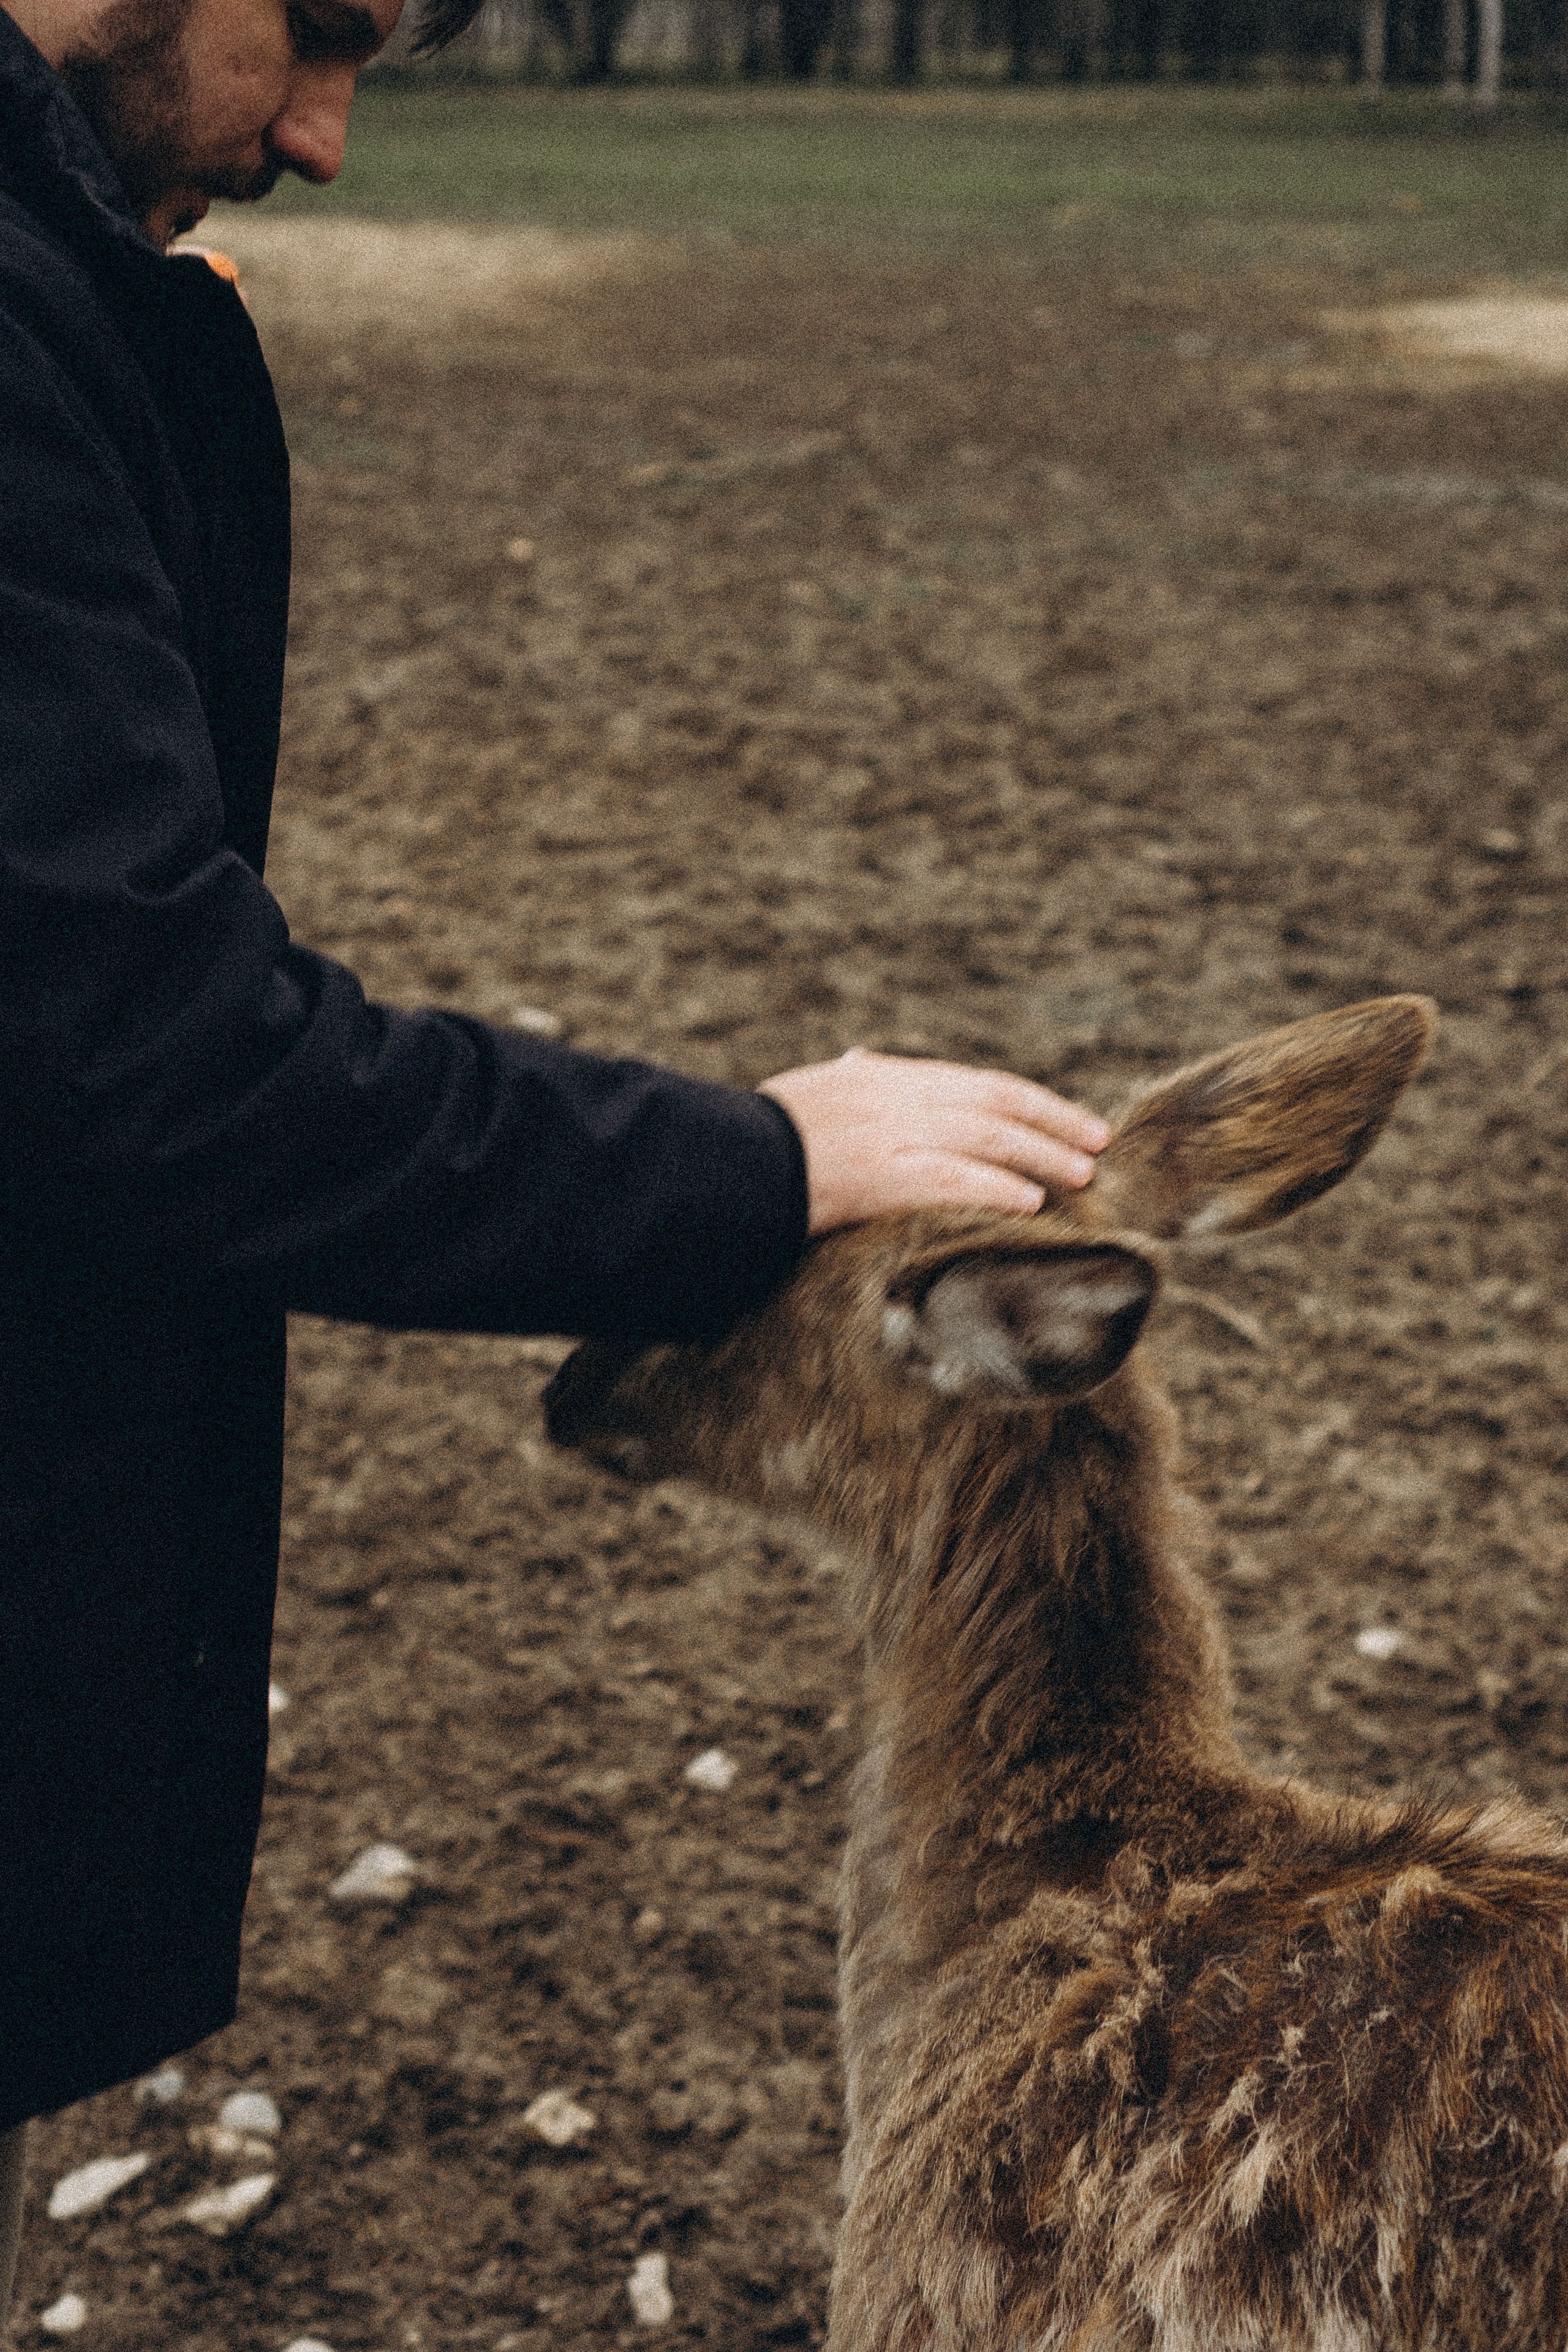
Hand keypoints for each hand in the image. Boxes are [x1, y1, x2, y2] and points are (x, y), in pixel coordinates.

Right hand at [759, 1048, 1109, 1236]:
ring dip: (1041, 1157)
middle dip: (1054, 1125)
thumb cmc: (758, 1133)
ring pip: (988, 1140)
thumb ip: (849, 1076)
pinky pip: (955, 1181)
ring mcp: (892, 1134)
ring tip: (1081, 1177)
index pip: (979, 1084)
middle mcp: (898, 1096)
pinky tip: (1031, 1205)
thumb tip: (862, 1058)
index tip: (1072, 1119)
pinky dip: (997, 1190)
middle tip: (1098, 1145)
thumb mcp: (813, 1089)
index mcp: (886, 1075)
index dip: (1033, 1102)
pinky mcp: (881, 1175)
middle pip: (997, 1106)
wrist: (723, 1160)